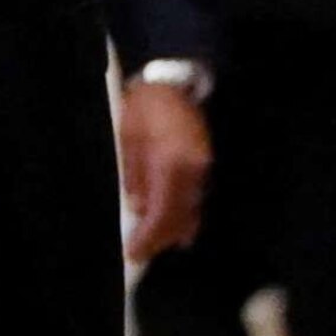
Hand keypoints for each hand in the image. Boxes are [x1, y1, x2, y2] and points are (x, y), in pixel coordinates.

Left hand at [117, 77, 213, 261]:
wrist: (173, 82)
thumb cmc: (145, 109)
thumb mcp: (130, 142)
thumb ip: (136, 178)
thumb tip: (140, 209)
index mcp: (170, 165)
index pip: (161, 214)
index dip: (148, 238)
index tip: (134, 253)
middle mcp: (192, 172)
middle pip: (179, 218)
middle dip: (160, 238)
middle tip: (141, 251)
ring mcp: (202, 168)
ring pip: (190, 210)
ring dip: (173, 228)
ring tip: (154, 241)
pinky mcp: (206, 164)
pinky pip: (196, 197)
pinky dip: (183, 213)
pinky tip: (174, 222)